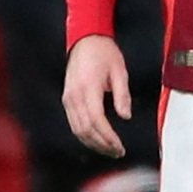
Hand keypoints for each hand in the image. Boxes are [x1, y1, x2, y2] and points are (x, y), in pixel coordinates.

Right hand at [62, 35, 131, 157]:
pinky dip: (84, 135)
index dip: (108, 137)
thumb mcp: (119, 71)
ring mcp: (68, 98)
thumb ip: (122, 95)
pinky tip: (96, 140)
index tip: (120, 146)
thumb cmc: (104, 52)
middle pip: (85, 129)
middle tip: (117, 152)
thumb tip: (125, 116)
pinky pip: (73, 123)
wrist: (85, 39)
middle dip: (102, 144)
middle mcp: (74, 95)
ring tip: (109, 150)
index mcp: (88, 88)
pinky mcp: (67, 99)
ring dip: (93, 143)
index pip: (96, 120)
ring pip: (77, 129)